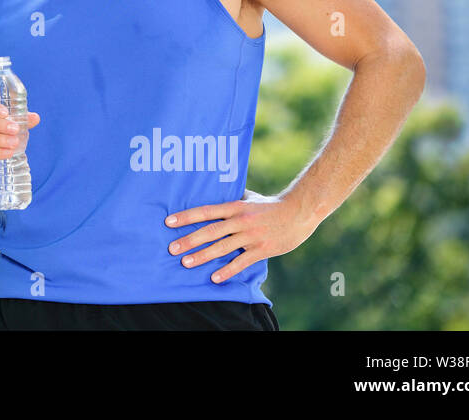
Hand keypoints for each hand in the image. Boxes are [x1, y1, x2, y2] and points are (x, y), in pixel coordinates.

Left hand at [163, 189, 318, 283]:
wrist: (299, 212)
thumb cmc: (271, 205)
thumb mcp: (250, 197)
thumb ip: (232, 199)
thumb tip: (215, 192)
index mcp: (235, 206)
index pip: (206, 211)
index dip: (187, 216)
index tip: (169, 222)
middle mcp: (241, 221)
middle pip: (210, 231)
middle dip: (189, 240)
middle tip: (172, 248)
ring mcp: (251, 236)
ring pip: (223, 247)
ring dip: (203, 255)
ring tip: (186, 262)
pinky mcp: (262, 249)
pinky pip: (242, 262)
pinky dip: (227, 270)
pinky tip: (214, 277)